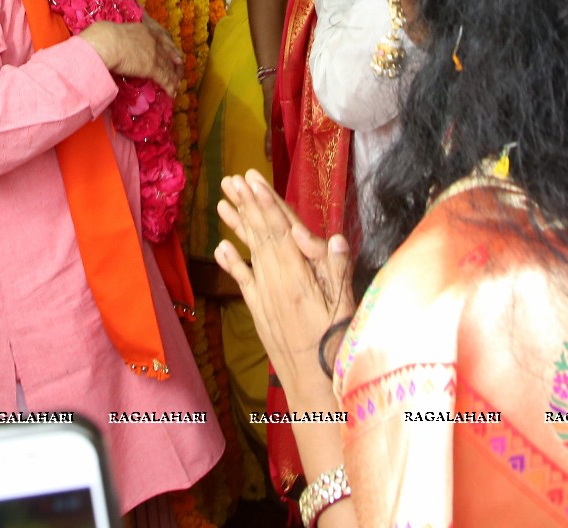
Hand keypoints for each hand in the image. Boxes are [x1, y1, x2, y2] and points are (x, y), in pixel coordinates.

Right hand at [78, 20, 183, 96]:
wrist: (106, 42)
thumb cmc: (104, 36)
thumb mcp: (117, 31)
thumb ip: (122, 37)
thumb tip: (114, 40)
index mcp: (145, 30)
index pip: (163, 37)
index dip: (171, 47)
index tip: (175, 53)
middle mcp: (153, 41)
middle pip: (170, 53)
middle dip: (176, 64)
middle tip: (179, 72)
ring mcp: (154, 54)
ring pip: (169, 67)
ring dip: (174, 78)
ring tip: (177, 86)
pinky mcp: (152, 67)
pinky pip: (164, 78)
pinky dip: (170, 87)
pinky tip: (172, 93)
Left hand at [214, 169, 354, 401]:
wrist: (313, 389)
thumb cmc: (335, 348)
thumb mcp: (345, 310)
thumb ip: (338, 274)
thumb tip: (335, 239)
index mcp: (297, 280)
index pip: (279, 233)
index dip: (266, 205)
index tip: (253, 180)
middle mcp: (276, 285)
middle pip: (260, 237)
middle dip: (248, 205)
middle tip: (233, 178)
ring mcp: (265, 298)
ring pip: (250, 253)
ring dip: (237, 226)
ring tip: (222, 201)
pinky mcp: (260, 312)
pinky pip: (244, 281)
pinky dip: (232, 262)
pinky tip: (222, 246)